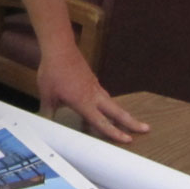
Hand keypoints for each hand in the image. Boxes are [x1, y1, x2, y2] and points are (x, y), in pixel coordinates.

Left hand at [35, 46, 149, 143]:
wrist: (59, 48)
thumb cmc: (53, 72)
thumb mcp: (46, 95)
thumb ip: (47, 111)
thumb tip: (43, 122)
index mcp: (83, 102)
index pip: (101, 122)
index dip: (114, 132)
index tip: (128, 140)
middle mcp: (93, 95)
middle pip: (117, 112)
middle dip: (131, 121)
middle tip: (146, 129)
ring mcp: (94, 86)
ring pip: (111, 102)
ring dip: (120, 113)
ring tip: (128, 122)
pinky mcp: (92, 79)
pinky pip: (102, 94)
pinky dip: (107, 103)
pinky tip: (104, 105)